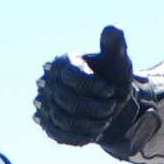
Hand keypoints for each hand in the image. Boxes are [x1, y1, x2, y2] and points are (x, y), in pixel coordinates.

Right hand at [34, 25, 136, 145]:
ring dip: (91, 123)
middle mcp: (50, 82)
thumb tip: (114, 28)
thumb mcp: (117, 61)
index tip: (111, 90)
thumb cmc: (112, 78)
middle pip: (68, 101)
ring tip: (106, 119)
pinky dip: (81, 136)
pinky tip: (95, 131)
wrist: (110, 102)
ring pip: (64, 120)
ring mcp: (47, 104)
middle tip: (111, 107)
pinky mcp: (49, 124)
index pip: (73, 78)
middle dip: (95, 107)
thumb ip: (114, 46)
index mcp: (64, 63)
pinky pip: (60, 135)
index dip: (95, 87)